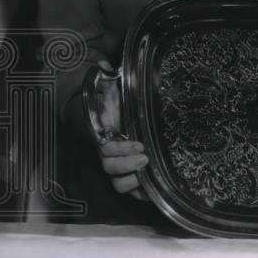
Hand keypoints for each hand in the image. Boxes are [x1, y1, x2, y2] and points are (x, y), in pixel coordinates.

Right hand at [92, 61, 147, 199]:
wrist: (112, 115)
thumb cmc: (113, 101)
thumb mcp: (112, 88)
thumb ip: (106, 78)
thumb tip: (103, 63)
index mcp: (104, 135)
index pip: (105, 149)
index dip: (119, 149)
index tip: (139, 143)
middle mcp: (108, 154)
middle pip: (109, 169)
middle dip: (127, 166)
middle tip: (146, 157)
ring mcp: (118, 166)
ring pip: (117, 184)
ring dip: (133, 182)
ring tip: (149, 172)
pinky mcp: (129, 174)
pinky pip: (130, 191)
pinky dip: (140, 194)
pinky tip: (154, 191)